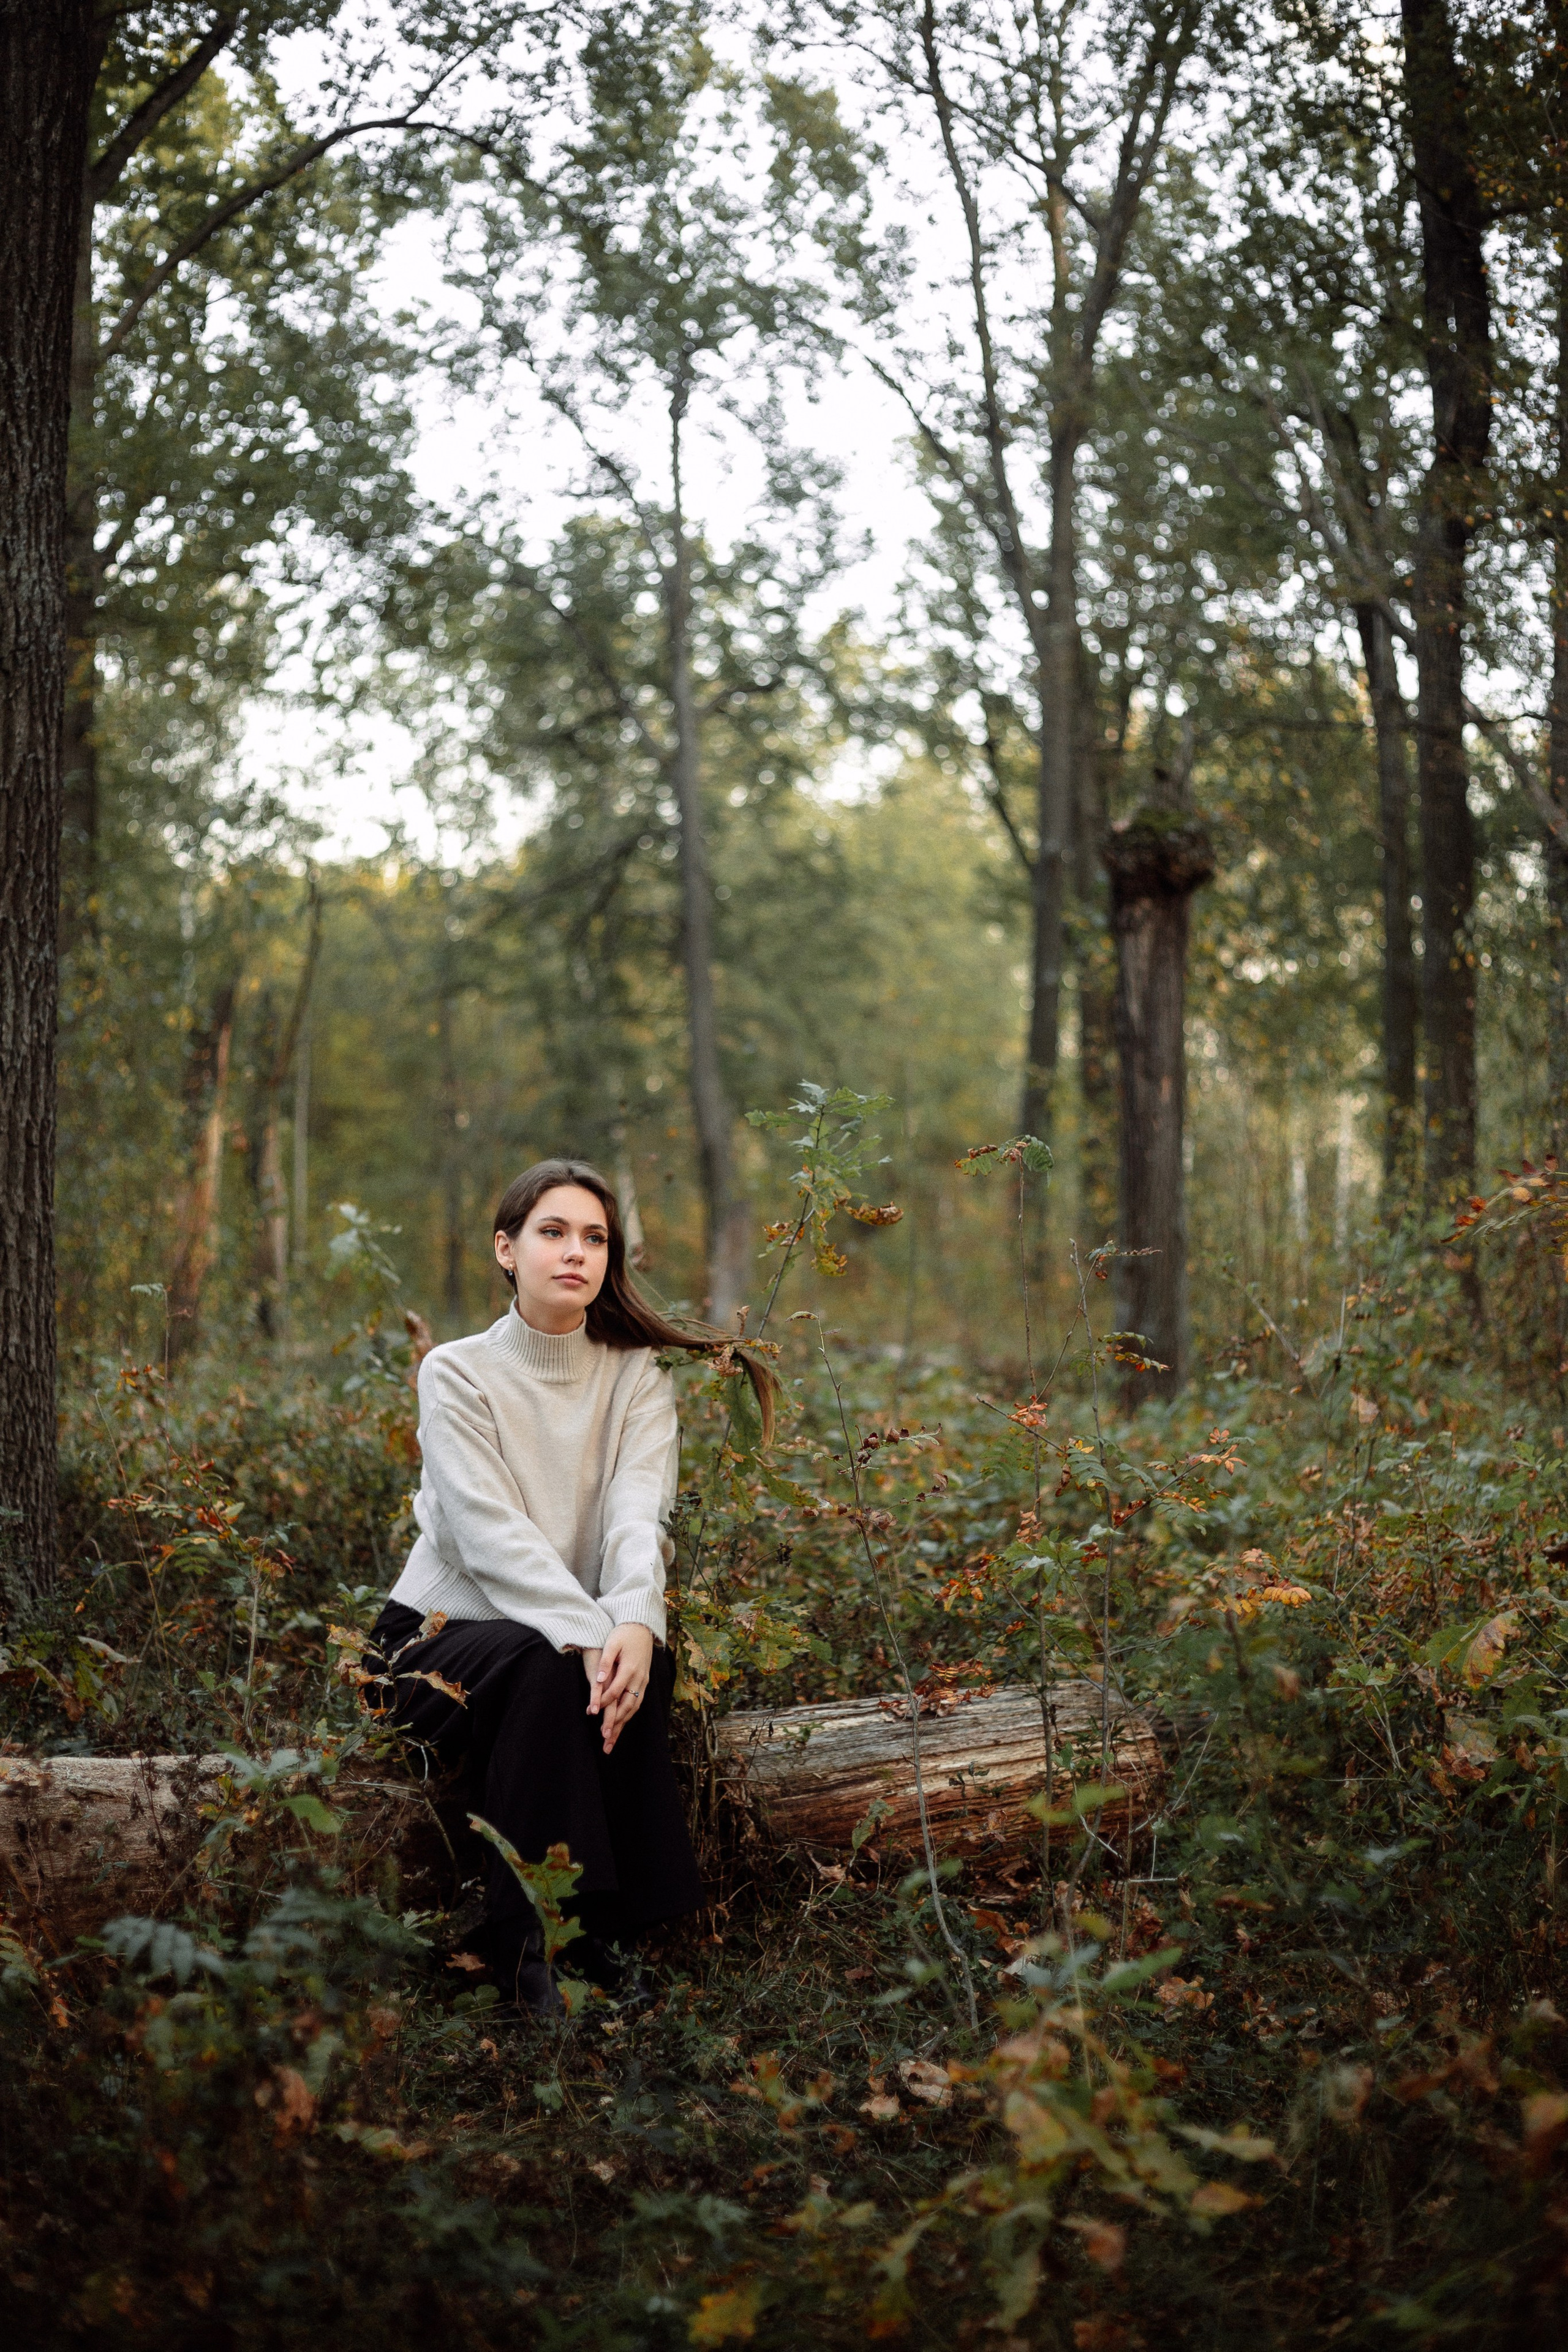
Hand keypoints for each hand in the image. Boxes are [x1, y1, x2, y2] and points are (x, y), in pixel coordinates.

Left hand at [583, 1622, 655, 1753]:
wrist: (642, 1627)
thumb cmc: (623, 1634)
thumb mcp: (612, 1644)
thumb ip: (605, 1662)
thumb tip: (598, 1679)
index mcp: (629, 1668)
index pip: (615, 1691)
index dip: (603, 1703)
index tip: (592, 1713)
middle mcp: (639, 1678)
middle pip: (627, 1706)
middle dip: (616, 1724)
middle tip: (605, 1739)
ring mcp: (643, 1681)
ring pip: (634, 1707)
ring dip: (623, 1724)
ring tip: (612, 1739)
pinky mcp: (644, 1681)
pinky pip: (637, 1702)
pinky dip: (629, 1715)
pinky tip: (622, 1723)